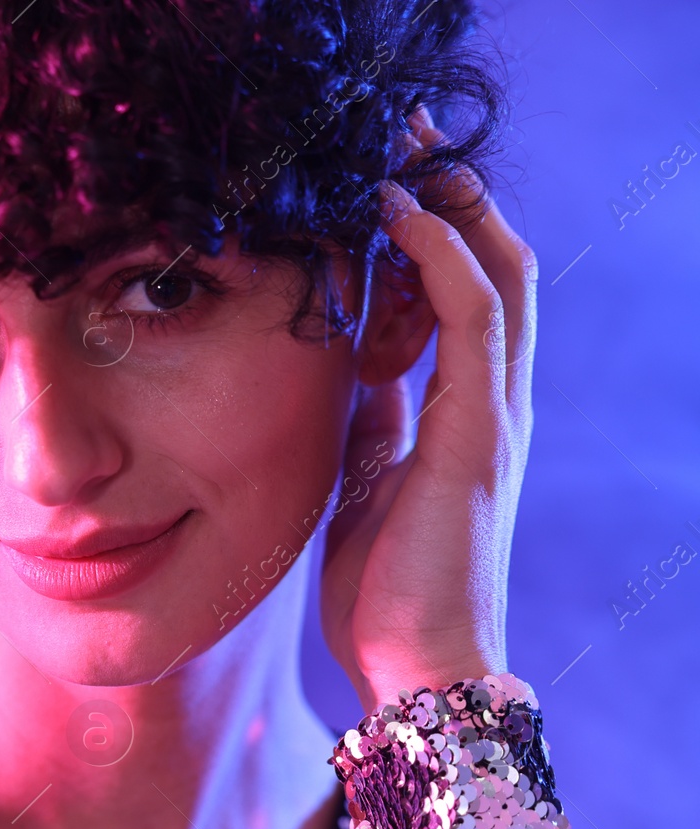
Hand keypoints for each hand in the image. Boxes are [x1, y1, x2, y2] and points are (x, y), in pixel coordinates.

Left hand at [319, 108, 537, 712]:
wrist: (410, 669)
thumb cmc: (384, 591)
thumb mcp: (364, 489)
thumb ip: (372, 430)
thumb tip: (353, 380)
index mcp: (463, 417)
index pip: (464, 298)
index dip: (433, 234)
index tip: (382, 181)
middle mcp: (491, 404)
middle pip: (492, 267)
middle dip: (451, 197)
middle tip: (400, 138)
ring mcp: (493, 415)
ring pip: (495, 274)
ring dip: (450, 203)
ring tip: (401, 151)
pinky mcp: (478, 433)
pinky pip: (470, 318)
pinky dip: (439, 255)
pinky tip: (398, 214)